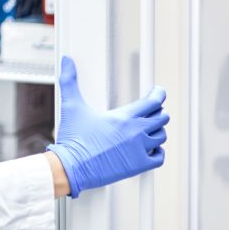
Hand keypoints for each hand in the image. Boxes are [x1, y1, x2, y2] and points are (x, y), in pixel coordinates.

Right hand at [46, 56, 168, 197]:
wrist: (72, 166)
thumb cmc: (73, 140)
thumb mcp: (71, 106)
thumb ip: (69, 81)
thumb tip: (67, 62)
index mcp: (123, 117)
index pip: (153, 101)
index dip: (158, 94)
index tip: (158, 92)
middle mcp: (135, 132)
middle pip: (161, 118)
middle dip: (158, 112)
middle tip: (152, 110)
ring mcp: (139, 150)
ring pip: (162, 136)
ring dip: (157, 131)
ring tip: (149, 128)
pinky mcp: (139, 165)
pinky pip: (159, 157)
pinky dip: (158, 151)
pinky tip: (149, 148)